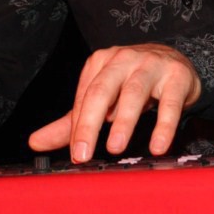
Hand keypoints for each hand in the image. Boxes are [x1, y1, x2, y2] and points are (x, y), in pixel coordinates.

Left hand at [28, 43, 200, 162]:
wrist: (177, 61)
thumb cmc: (133, 81)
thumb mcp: (103, 97)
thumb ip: (71, 121)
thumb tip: (36, 143)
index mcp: (99, 63)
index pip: (84, 97)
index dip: (78, 127)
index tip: (75, 154)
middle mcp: (122, 59)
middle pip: (101, 91)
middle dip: (89, 123)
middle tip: (82, 154)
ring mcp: (150, 65)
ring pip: (134, 93)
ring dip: (123, 122)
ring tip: (114, 148)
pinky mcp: (177, 76)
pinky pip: (170, 103)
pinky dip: (164, 125)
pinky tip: (158, 146)